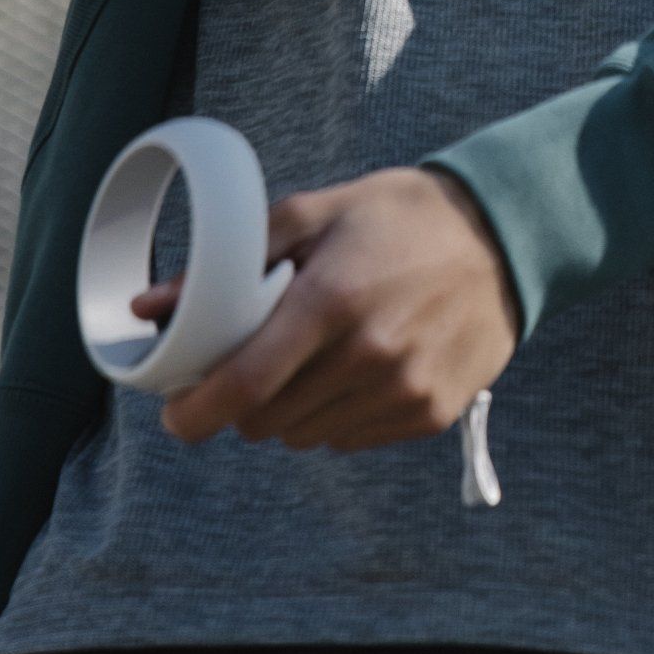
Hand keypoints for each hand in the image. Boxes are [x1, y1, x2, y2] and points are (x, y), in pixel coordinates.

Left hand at [146, 168, 519, 453]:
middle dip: (243, 400)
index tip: (176, 413)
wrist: (504, 236)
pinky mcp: (429, 413)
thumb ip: (231, 262)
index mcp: (331, 302)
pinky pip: (350, 439)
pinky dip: (336, 416)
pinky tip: (356, 371)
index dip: (194, 412)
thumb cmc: (399, 217)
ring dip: (290, 409)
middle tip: (253, 362)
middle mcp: (368, 356)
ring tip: (313, 359)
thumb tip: (150, 307)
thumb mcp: (316, 214)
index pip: (242, 387)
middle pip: (265, 419)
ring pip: (305, 436)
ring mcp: (403, 391)